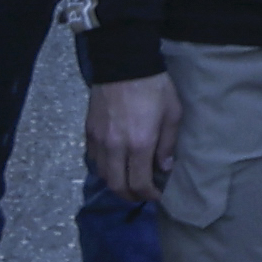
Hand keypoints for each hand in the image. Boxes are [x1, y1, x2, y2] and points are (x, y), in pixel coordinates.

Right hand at [84, 71, 176, 199]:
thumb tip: (164, 167)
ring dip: (115, 183)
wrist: (124, 65)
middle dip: (130, 196)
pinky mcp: (88, 132)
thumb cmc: (155, 87)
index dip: (148, 195)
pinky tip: (115, 163)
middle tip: (141, 195)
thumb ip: (167, 144)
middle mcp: (115, 147)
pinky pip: (93, 159)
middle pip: (117, 185)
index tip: (156, 196)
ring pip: (102, 175)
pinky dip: (104, 167)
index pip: (139, 182)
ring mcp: (99, 140)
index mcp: (139, 143)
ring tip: (128, 181)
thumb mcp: (172, 114)